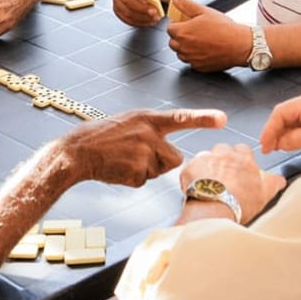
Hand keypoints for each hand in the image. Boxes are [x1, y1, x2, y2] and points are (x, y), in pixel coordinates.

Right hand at [62, 108, 225, 186]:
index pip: (181, 118)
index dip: (204, 119)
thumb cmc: (102, 137)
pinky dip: (132, 179)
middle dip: (163, 162)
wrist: (77, 151)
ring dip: (147, 171)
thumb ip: (150, 131)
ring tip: (124, 161)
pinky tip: (117, 169)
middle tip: (138, 157)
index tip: (224, 119)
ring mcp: (142, 153)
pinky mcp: (135, 171)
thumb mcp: (129, 123)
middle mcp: (148, 133)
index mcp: (147, 118)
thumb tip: (171, 153)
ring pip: (160, 171)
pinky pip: (144, 181)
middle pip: (175, 158)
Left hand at [166, 0, 249, 71]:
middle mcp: (184, 47)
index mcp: (182, 32)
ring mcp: (191, 59)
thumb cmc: (224, 28)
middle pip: (173, 42)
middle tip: (193, 32)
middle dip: (180, 37)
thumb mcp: (204, 11)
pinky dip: (195, 56)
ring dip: (186, 47)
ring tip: (200, 40)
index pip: (169, 29)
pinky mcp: (199, 67)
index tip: (186, 24)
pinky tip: (205, 49)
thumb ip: (185, 4)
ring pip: (181, 53)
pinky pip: (191, 62)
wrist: (239, 45)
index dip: (177, 25)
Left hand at [180, 143, 287, 223]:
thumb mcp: (264, 195)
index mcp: (244, 159)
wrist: (214, 211)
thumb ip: (273, 183)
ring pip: (207, 157)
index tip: (239, 170)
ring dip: (208, 166)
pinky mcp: (191, 166)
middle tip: (224, 178)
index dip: (241, 160)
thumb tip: (279, 179)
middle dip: (224, 161)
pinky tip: (198, 187)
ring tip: (210, 184)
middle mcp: (225, 154)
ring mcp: (207, 158)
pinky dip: (194, 175)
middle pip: (224, 150)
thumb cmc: (239, 204)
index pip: (243, 150)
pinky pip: (192, 167)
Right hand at [259, 90, 300, 154]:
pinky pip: (300, 125)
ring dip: (283, 134)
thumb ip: (296, 138)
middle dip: (274, 132)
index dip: (269, 129)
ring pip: (291, 121)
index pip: (280, 112)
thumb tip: (279, 142)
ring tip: (277, 149)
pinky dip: (292, 135)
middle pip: (284, 116)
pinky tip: (290, 145)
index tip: (265, 145)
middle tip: (268, 149)